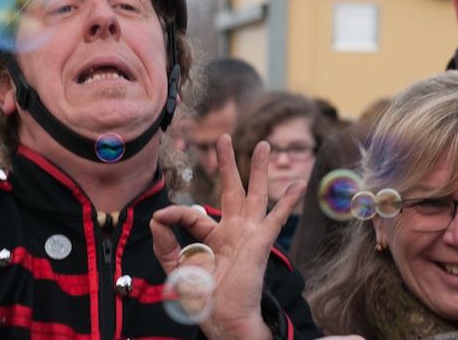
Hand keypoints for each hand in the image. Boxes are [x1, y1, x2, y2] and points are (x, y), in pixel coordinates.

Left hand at [150, 135, 305, 339]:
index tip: (160, 217)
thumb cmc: (202, 299)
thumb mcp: (177, 267)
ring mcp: (248, 234)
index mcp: (213, 237)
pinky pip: (275, 218)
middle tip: (224, 138)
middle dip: (227, 164)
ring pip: (255, 194)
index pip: (193, 214)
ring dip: (259, 170)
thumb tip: (158, 216)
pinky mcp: (260, 243)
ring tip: (264, 145)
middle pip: (231, 190)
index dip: (174, 214)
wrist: (222, 319)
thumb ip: (166, 242)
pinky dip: (288, 201)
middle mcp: (233, 231)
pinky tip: (299, 184)